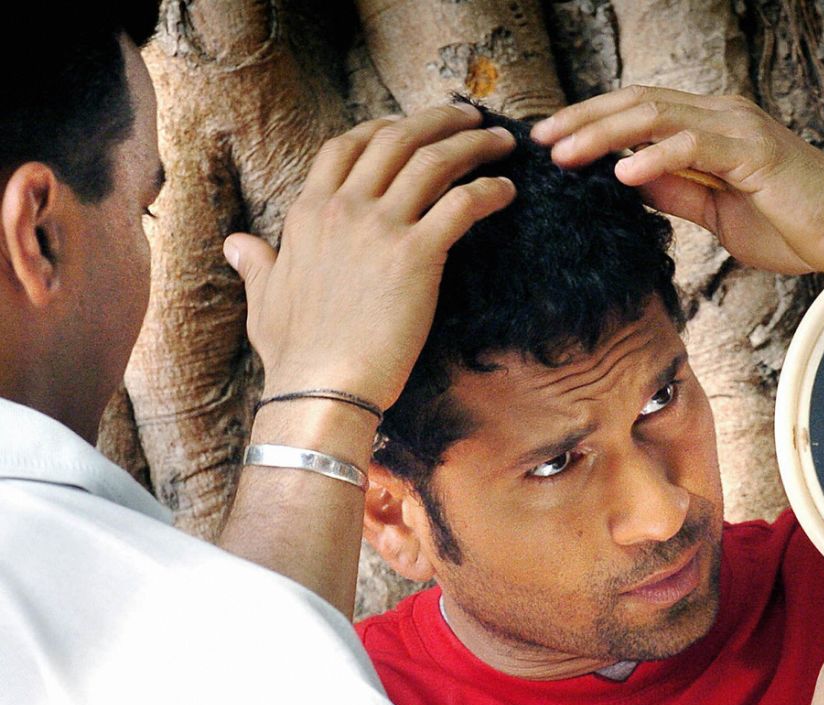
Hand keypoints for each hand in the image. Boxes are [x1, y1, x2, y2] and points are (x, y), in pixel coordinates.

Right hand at [223, 104, 516, 409]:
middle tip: (470, 116)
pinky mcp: (417, 254)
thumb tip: (235, 244)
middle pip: (396, 138)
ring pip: (433, 160)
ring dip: (473, 144)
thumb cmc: (295, 353)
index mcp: (308, 212)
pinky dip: (489, 191)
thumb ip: (256, 263)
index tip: (411, 126)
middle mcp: (343, 208)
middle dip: (438, 119)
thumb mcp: (265, 299)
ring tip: (501, 141)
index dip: (383, 128)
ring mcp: (380, 228)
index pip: (347, 146)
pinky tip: (506, 191)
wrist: (320, 387)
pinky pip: (461, 204)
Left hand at [530, 85, 823, 275]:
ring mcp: (738, 128)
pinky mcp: (754, 152)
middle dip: (583, 119)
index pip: (640, 111)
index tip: (551, 144)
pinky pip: (694, 145)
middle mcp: (722, 115)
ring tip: (565, 154)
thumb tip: (629, 180)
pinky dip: (654, 157)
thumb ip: (676, 191)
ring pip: (656, 114)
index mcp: (712, 126)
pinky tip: (622, 175)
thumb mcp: (717, 212)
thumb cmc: (794, 225)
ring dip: (604, 133)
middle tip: (539, 139)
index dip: (592, 123)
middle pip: (637, 102)